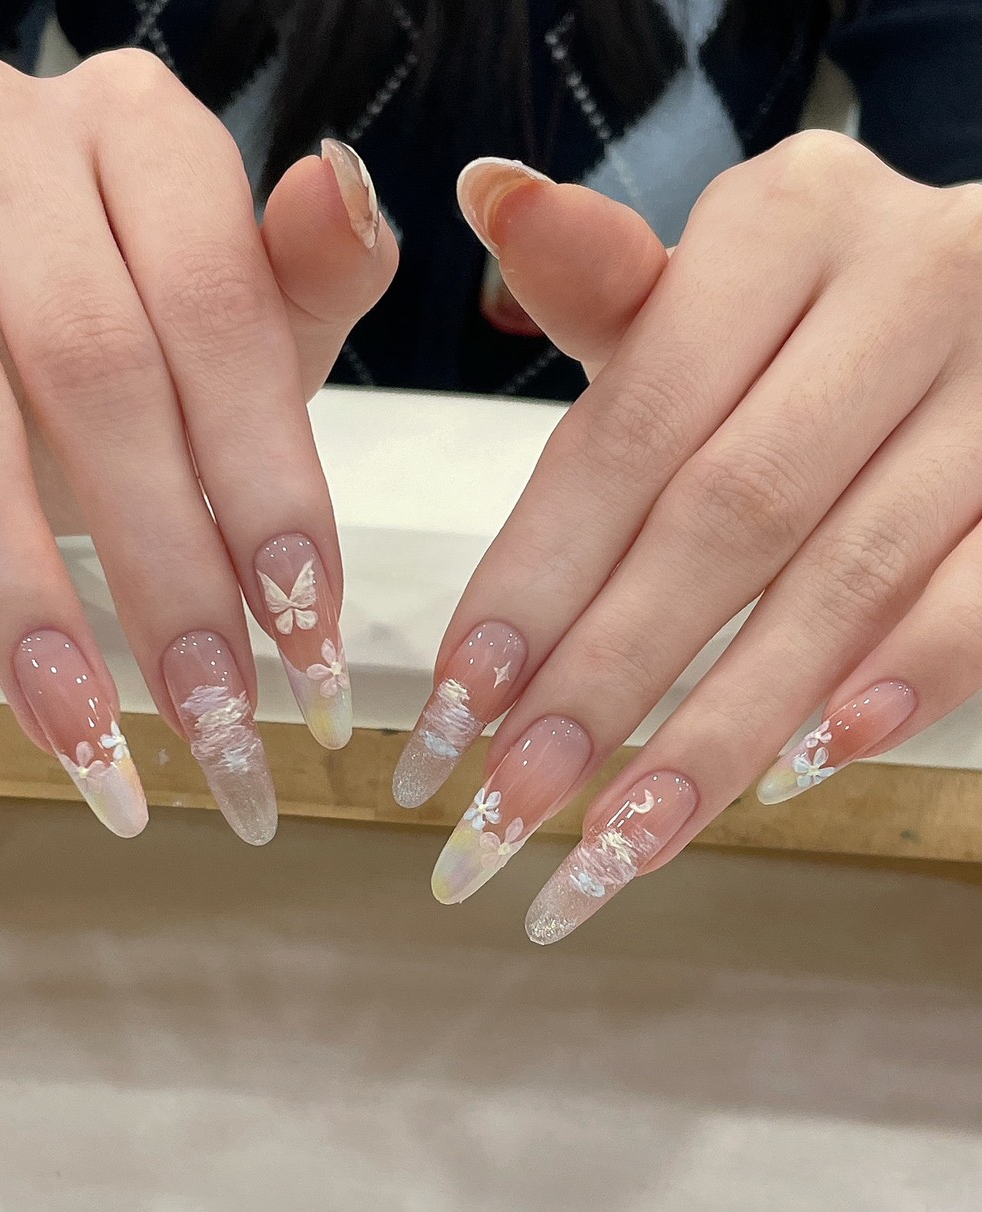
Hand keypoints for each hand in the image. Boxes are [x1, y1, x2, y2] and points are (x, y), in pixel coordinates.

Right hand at [0, 50, 396, 840]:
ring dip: (29, 589)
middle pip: (98, 369)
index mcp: (143, 134)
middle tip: (212, 715)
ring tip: (87, 726)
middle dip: (164, 570)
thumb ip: (302, 283)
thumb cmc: (125, 320)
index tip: (306, 635)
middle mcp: (12, 137)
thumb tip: (349, 195)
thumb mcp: (237, 313)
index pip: (220, 312)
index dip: (266, 485)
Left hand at [395, 137, 981, 940]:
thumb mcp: (711, 282)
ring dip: (723, 727)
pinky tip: (799, 771)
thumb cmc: (811, 311)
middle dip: (606, 678)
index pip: (630, 427)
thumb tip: (491, 197)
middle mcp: (909, 283)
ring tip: (621, 839)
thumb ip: (608, 284)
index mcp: (788, 224)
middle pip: (727, 516)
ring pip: (845, 579)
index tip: (457, 708)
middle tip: (509, 809)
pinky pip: (980, 595)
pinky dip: (895, 686)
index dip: (538, 578)